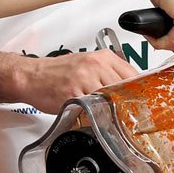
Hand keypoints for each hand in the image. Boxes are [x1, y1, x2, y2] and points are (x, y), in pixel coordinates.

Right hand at [14, 48, 138, 113]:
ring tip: (106, 114)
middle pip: (125, 89)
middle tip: (126, 114)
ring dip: (110, 111)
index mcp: (102, 57)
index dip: (139, 92)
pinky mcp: (74, 94)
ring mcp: (85, 79)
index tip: (141, 102)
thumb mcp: (88, 65)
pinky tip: (91, 115)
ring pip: (110, 100)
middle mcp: (95, 65)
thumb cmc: (58, 72)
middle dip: (126, 103)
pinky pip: (92, 109)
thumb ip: (109, 74)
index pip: (133, 75)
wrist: (32, 76)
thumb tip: (130, 88)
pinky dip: (94, 115)